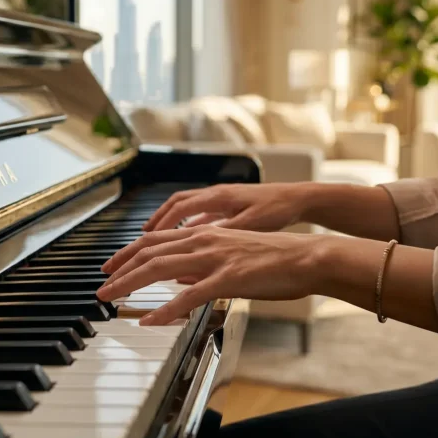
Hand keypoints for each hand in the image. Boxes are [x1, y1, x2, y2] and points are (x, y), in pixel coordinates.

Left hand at [97, 225, 325, 324]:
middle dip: (120, 269)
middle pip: (149, 252)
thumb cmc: (275, 259)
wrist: (308, 257)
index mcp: (206, 233)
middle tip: (101, 285)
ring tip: (111, 298)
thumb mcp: (232, 255)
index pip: (156, 240)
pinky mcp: (228, 279)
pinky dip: (166, 309)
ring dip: (130, 284)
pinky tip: (150, 320)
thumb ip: (204, 264)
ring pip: (160, 268)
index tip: (111, 265)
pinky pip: (189, 296)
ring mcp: (215, 258)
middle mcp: (205, 240)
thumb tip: (181, 278)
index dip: (129, 252)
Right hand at [143, 183, 314, 231]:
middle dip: (154, 221)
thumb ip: (221, 233)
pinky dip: (182, 222)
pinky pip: (196, 211)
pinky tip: (181, 236)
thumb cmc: (278, 209)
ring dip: (165, 220)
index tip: (144, 238)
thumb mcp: (250, 225)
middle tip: (139, 237)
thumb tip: (196, 243)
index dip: (158, 225)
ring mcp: (219, 198)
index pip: (177, 209)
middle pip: (173, 205)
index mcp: (217, 197)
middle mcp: (214, 193)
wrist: (299, 198)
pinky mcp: (227, 204)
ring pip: (183, 206)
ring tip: (150, 236)